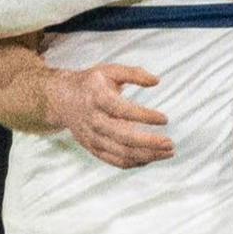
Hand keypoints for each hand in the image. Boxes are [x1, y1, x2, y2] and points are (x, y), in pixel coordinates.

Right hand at [40, 63, 171, 166]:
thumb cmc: (92, 83)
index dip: (144, 116)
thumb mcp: (110, 71)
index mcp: (97, 98)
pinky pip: (115, 161)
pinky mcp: (93, 149)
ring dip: (147, 156)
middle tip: (170, 144)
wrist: (62, 99)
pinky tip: (151, 157)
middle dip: (149, 143)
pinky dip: (135, 163)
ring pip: (121, 153)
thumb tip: (157, 80)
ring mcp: (92, 138)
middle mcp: (93, 120)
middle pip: (123, 138)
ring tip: (168, 152)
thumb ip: (134, 73)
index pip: (122, 111)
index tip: (165, 119)